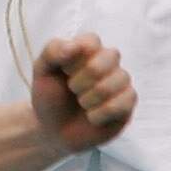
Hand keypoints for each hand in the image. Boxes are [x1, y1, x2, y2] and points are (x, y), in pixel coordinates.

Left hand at [29, 32, 133, 151]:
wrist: (54, 130)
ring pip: (117, 81)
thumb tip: (75, 46)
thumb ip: (53, 51)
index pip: (92, 41)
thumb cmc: (49, 96)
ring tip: (81, 104)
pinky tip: (91, 117)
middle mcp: (108, 61)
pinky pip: (120, 104)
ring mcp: (120, 82)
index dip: (74, 59)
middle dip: (83, 78)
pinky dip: (98, 114)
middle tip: (72, 89)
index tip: (63, 71)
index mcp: (88, 48)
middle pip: (110, 57)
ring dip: (89, 98)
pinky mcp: (128, 103)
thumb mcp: (42, 71)